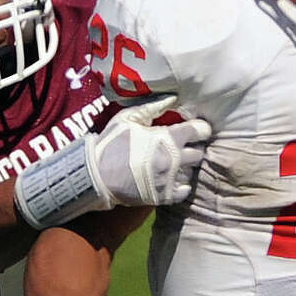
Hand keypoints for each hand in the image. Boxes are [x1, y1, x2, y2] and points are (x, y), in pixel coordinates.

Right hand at [12, 95, 210, 228]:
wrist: (96, 176)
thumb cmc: (111, 143)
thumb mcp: (128, 119)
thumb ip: (152, 107)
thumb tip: (172, 98)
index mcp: (167, 138)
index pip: (198, 131)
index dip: (200, 129)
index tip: (196, 130)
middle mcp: (173, 160)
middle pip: (199, 153)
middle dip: (194, 148)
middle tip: (184, 146)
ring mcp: (169, 180)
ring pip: (192, 172)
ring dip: (187, 167)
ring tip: (175, 163)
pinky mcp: (163, 197)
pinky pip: (184, 191)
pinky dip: (182, 185)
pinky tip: (173, 179)